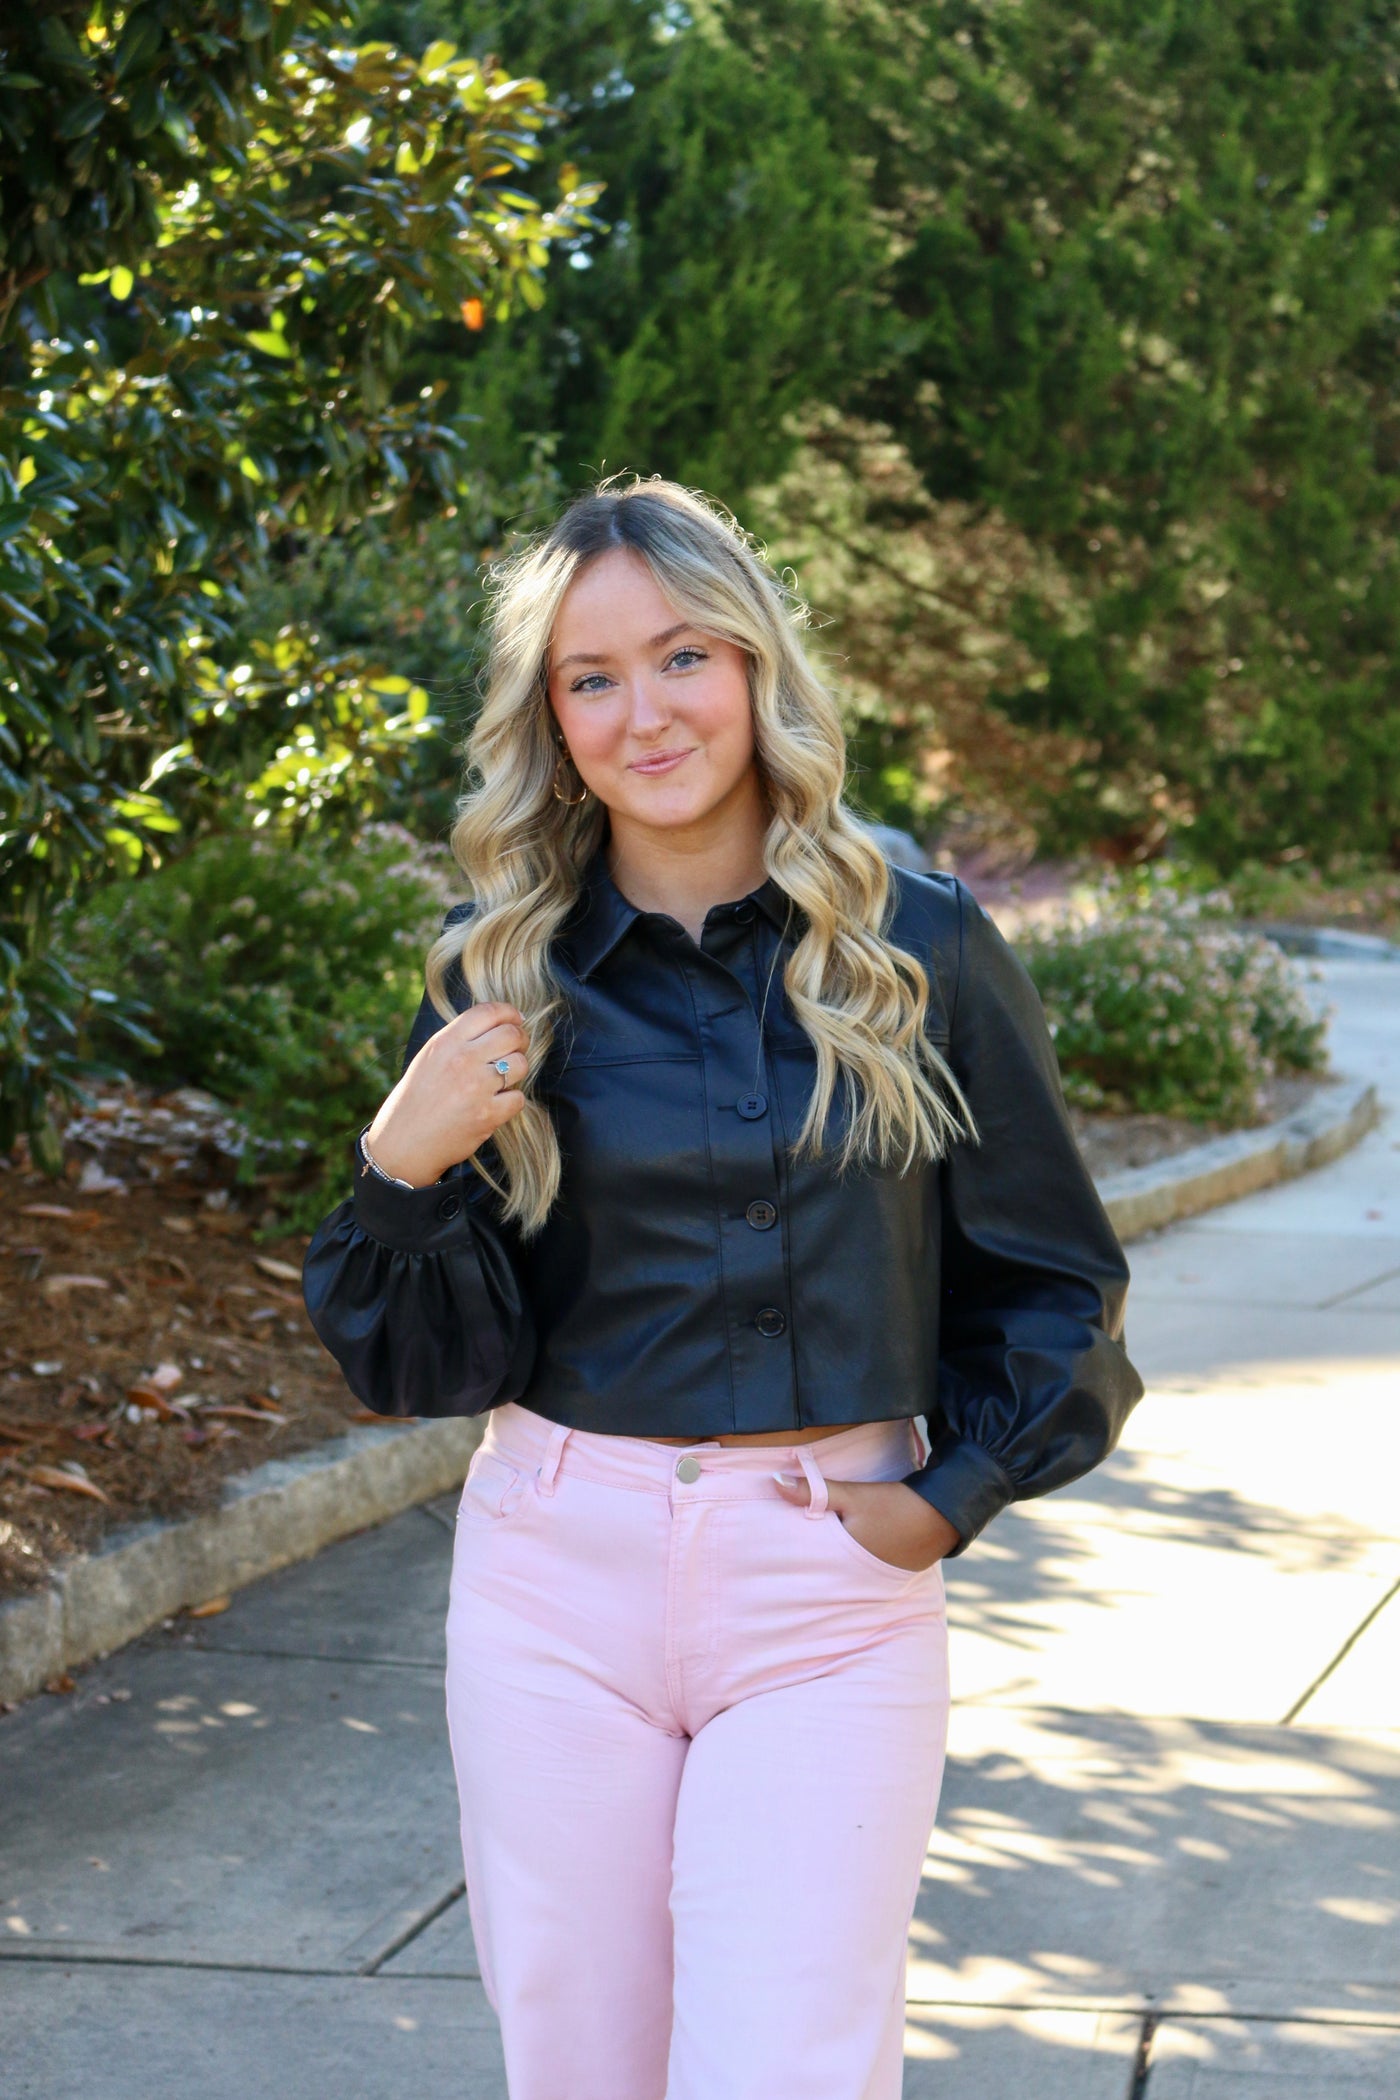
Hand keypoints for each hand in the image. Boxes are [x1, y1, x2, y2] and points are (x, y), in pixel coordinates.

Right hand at [365, 1002, 531, 1188]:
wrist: (404, 1141)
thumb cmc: (417, 1098)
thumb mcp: (430, 1057)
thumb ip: (460, 1039)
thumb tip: (499, 1023)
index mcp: (446, 1042)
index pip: (489, 1012)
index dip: (509, 1013)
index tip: (516, 1019)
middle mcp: (462, 1060)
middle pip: (512, 1034)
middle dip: (520, 1040)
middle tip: (516, 1049)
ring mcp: (477, 1087)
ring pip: (521, 1064)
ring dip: (517, 1070)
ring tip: (503, 1078)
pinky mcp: (488, 1115)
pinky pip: (518, 1098)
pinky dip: (511, 1101)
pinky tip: (496, 1103)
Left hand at [772, 1473, 959, 1570]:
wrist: (944, 1514)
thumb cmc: (894, 1507)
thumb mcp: (852, 1496)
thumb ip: (813, 1492)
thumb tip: (773, 1480)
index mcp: (842, 1563)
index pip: (805, 1566)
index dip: (787, 1558)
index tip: (768, 1552)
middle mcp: (856, 1577)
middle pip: (821, 1570)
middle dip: (804, 1562)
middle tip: (778, 1553)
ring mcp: (874, 1578)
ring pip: (839, 1568)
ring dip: (827, 1559)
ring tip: (806, 1552)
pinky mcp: (888, 1571)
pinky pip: (857, 1567)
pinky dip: (848, 1558)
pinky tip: (842, 1550)